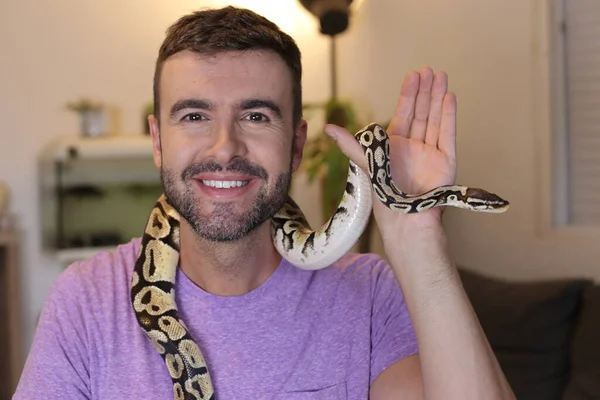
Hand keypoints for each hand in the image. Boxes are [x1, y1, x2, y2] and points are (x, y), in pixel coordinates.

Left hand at [325, 67, 456, 235]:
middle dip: (425, 91)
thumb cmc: (383, 193)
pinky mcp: (446, 160)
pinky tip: (449, 97)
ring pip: (436, 118)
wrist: (404, 216)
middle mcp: (414, 145)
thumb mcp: (365, 162)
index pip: (404, 113)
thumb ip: (350, 144)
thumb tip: (327, 128)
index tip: (413, 75)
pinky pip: (448, 133)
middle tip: (429, 70)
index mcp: (395, 144)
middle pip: (422, 112)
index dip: (409, 94)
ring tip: (441, 76)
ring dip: (438, 97)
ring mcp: (431, 152)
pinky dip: (449, 115)